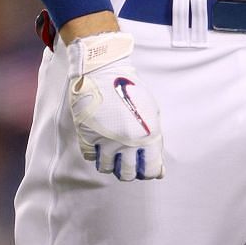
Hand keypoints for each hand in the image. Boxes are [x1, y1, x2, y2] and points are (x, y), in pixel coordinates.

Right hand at [64, 32, 163, 181]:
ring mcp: (105, 140)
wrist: (102, 70)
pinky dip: (94, 152)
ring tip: (111, 149)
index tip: (143, 166)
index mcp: (147, 136)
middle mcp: (127, 142)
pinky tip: (99, 140)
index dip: (147, 171)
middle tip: (126, 160)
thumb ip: (155, 142)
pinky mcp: (87, 136)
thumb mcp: (151, 112)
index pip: (149, 171)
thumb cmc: (130, 89)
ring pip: (107, 168)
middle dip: (128, 170)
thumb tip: (158, 170)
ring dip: (110, 162)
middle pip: (127, 174)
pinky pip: (90, 156)